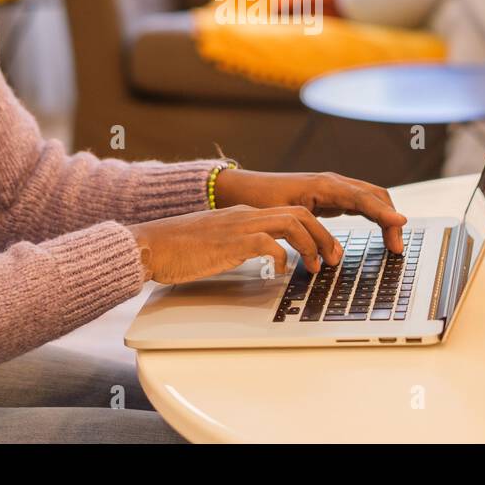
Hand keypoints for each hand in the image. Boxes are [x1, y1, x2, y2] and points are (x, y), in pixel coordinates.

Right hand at [128, 205, 345, 284]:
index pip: (292, 213)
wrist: (150, 244)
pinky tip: (281, 272)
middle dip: (324, 236)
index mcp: (246, 215)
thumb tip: (268, 260)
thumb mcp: (220, 243)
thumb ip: (244, 245)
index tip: (327, 252)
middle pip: (300, 214)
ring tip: (315, 266)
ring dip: (310, 245)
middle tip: (334, 259)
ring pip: (291, 223)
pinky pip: (267, 243)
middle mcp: (247, 215)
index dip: (316, 231)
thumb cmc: (179, 249)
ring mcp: (239, 226)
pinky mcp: (230, 242)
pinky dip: (282, 257)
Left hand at [213, 169, 407, 253]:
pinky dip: (374, 216)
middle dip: (390, 219)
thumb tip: (333, 256)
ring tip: (392, 244)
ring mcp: (333, 188)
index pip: (362, 198)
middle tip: (396, 248)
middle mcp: (332, 183)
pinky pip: (360, 203)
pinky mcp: (330, 196)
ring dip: (384, 218)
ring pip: (370, 199)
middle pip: (374, 196)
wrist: (243, 189)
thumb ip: (308, 234)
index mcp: (323, 185)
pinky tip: (378, 231)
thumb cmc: (260, 200)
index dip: (383, 213)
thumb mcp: (282, 217)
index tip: (400, 224)